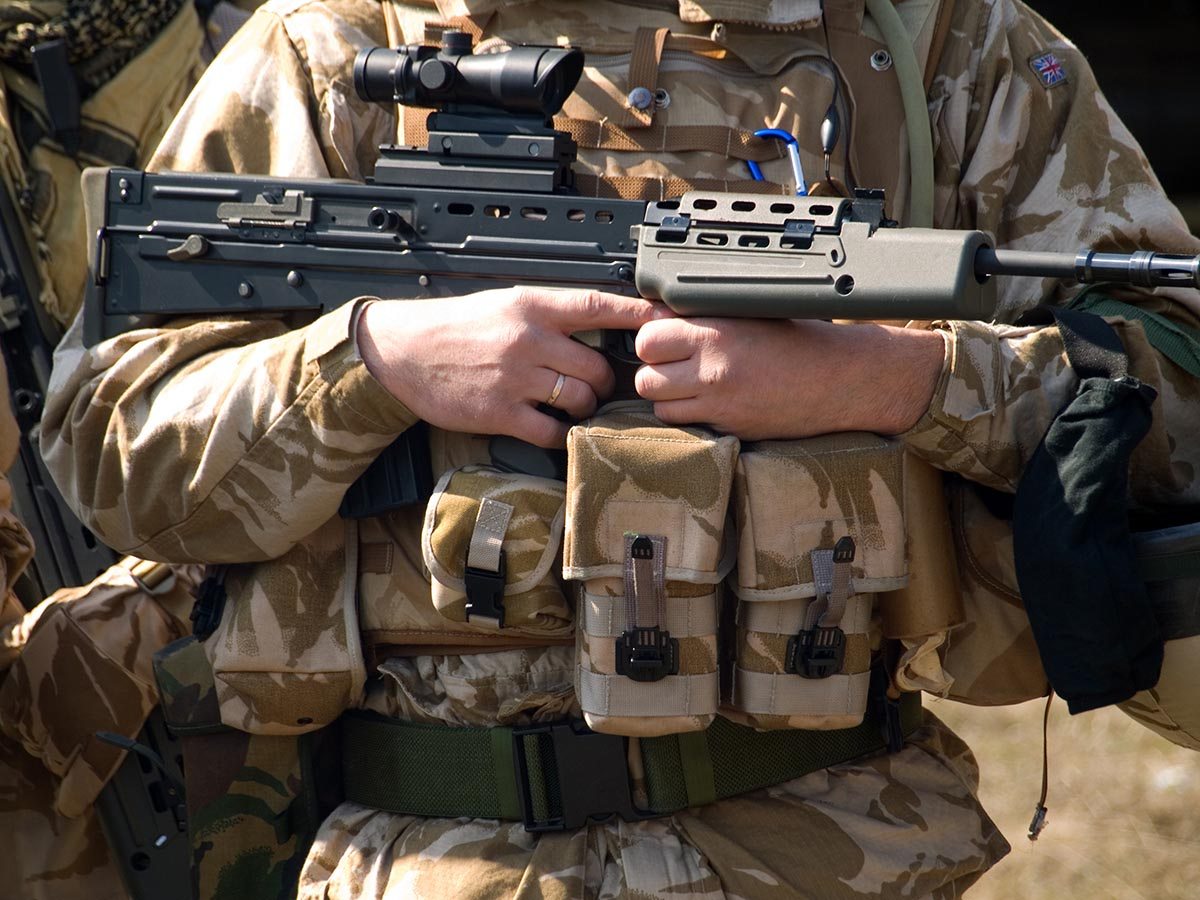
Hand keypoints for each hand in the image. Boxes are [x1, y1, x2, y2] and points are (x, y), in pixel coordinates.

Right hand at [357, 287, 662, 446]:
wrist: (404, 350)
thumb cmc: (457, 327)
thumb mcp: (506, 304)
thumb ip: (550, 314)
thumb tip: (598, 323)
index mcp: (532, 306)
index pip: (598, 306)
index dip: (638, 314)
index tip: (668, 318)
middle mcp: (528, 340)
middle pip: (597, 366)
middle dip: (604, 380)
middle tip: (595, 384)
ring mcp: (515, 378)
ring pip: (580, 398)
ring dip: (585, 406)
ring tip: (572, 403)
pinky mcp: (500, 413)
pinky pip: (551, 431)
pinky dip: (560, 433)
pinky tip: (552, 426)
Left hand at [634, 317, 945, 439]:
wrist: (842, 379)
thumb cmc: (802, 342)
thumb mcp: (750, 314)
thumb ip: (703, 318)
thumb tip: (658, 317)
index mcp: (717, 333)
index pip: (648, 338)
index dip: (653, 341)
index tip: (665, 341)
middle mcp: (712, 368)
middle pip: (645, 375)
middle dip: (656, 370)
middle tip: (678, 366)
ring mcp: (719, 403)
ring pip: (658, 405)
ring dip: (668, 397)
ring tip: (693, 387)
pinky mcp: (729, 428)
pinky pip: (685, 425)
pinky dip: (689, 417)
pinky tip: (711, 404)